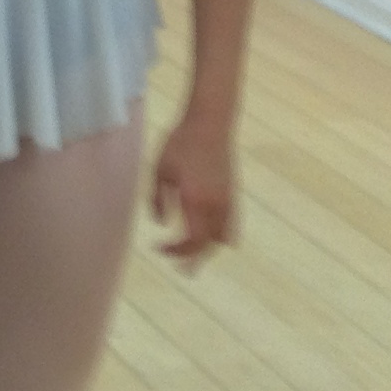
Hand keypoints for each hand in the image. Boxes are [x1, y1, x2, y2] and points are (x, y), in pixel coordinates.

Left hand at [149, 113, 236, 268]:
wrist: (210, 122)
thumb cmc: (180, 143)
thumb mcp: (159, 171)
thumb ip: (158, 200)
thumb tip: (161, 224)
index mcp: (195, 201)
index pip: (190, 241)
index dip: (175, 251)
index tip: (159, 248)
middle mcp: (215, 205)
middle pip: (207, 244)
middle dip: (192, 257)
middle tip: (180, 268)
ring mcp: (227, 200)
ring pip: (222, 237)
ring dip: (207, 249)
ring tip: (195, 258)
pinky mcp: (232, 193)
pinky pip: (230, 224)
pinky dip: (222, 237)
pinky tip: (218, 242)